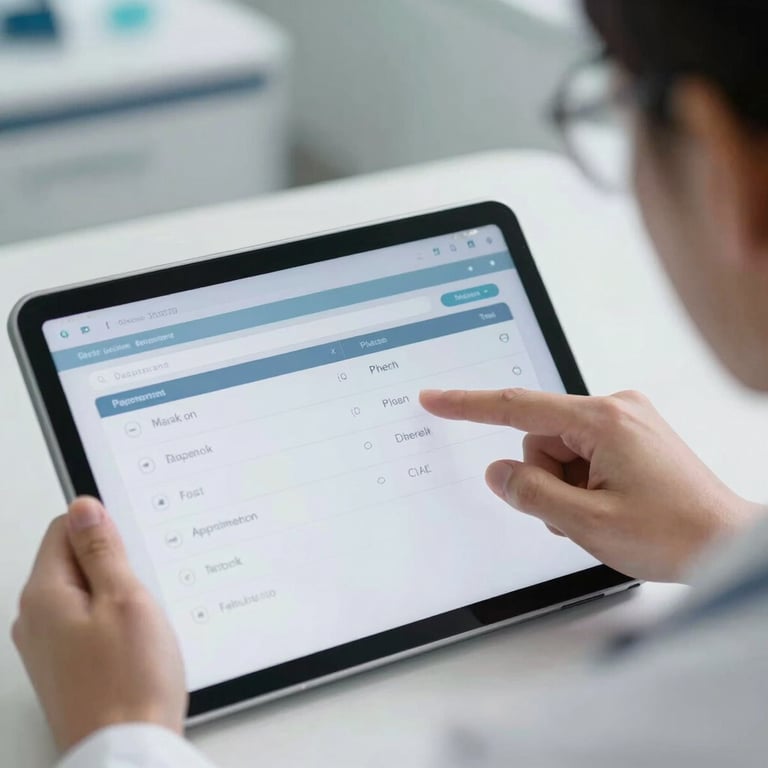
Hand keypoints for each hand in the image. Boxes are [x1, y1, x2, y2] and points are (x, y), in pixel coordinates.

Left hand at [12, 497, 186, 752]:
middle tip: (140, 592)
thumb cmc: (129, 682)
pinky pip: (87, 624)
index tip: (130, 548)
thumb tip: (85, 508)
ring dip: (115, 596)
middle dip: (113, 566)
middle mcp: (34, 619)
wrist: (126, 753)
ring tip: (140, 624)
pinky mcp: (64, 666)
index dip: (104, 529)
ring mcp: (47, 646)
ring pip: (84, 593)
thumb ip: (102, 549)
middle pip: (73, 561)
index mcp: (45, 594)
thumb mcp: (125, 598)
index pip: (65, 528)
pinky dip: (112, 624)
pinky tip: (134, 645)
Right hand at [420, 388, 760, 581]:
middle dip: (546, 480)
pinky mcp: (630, 435)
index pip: (517, 407)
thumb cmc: (676, 534)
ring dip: (565, 487)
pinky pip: (581, 454)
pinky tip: (610, 503)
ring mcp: (625, 420)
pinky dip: (582, 483)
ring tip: (601, 512)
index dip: (469, 405)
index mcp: (603, 420)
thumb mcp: (587, 522)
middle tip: (579, 513)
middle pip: (540, 441)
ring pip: (558, 452)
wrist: (728, 543)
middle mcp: (615, 409)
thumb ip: (531, 493)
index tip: (436, 399)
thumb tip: (497, 472)